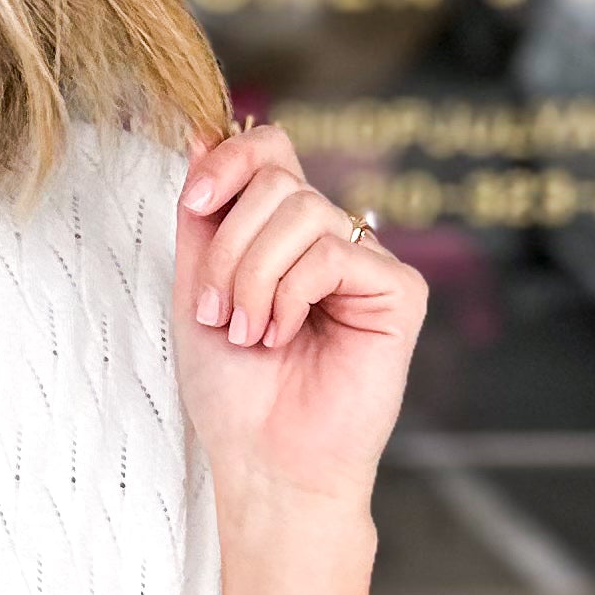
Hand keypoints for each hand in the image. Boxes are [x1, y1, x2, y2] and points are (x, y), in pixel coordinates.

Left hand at [172, 122, 426, 511]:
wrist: (264, 462)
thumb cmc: (234, 391)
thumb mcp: (198, 287)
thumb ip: (203, 215)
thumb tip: (201, 132)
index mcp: (285, 235)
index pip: (272, 152)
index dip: (231, 159)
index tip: (195, 202)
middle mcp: (331, 240)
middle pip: (279, 181)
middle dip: (230, 247)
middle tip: (220, 313)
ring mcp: (368, 263)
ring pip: (301, 212)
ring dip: (253, 277)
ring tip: (249, 333)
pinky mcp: (399, 291)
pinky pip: (331, 253)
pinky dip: (290, 294)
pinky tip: (284, 336)